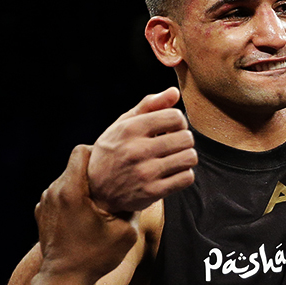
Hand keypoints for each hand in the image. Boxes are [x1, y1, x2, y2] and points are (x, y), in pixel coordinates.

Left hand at [35, 145, 138, 284]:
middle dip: (95, 170)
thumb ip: (134, 206)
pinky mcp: (42, 213)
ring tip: (101, 199)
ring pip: (67, 179)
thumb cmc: (96, 257)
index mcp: (73, 191)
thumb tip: (144, 189)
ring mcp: (45, 202)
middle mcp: (54, 192)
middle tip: (113, 180)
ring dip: (84, 185)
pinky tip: (87, 214)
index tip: (114, 161)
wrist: (64, 280)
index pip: (81, 151)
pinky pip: (60, 194)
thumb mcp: (126, 233)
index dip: (99, 152)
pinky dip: (73, 198)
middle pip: (75, 165)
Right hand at [89, 87, 196, 212]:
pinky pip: (186, 178)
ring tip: (175, 158)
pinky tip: (173, 172)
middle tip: (173, 145)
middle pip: (186, 138)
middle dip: (183, 140)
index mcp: (130, 129)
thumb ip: (149, 105)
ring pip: (189, 158)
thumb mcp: (124, 123)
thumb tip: (174, 92)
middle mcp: (136, 150)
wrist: (96, 188)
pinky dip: (184, 175)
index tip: (171, 129)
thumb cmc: (115, 150)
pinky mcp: (152, 192)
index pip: (175, 117)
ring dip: (186, 157)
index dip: (178, 122)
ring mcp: (145, 173)